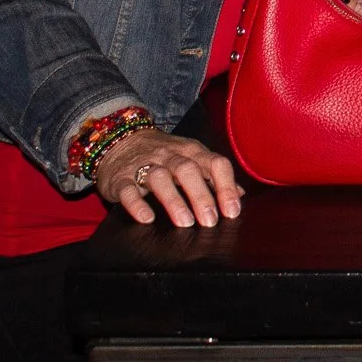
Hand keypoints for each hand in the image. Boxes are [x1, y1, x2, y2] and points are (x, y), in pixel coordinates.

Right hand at [94, 127, 242, 226]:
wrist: (120, 139)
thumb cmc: (164, 155)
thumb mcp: (192, 158)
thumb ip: (214, 176)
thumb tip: (241, 195)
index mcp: (192, 151)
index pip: (215, 163)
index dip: (226, 186)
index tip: (232, 211)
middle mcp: (170, 156)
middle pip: (188, 170)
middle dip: (201, 196)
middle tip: (210, 221)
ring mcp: (144, 165)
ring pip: (160, 178)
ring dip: (174, 200)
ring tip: (185, 222)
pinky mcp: (120, 178)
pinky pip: (128, 189)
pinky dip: (137, 204)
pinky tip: (147, 218)